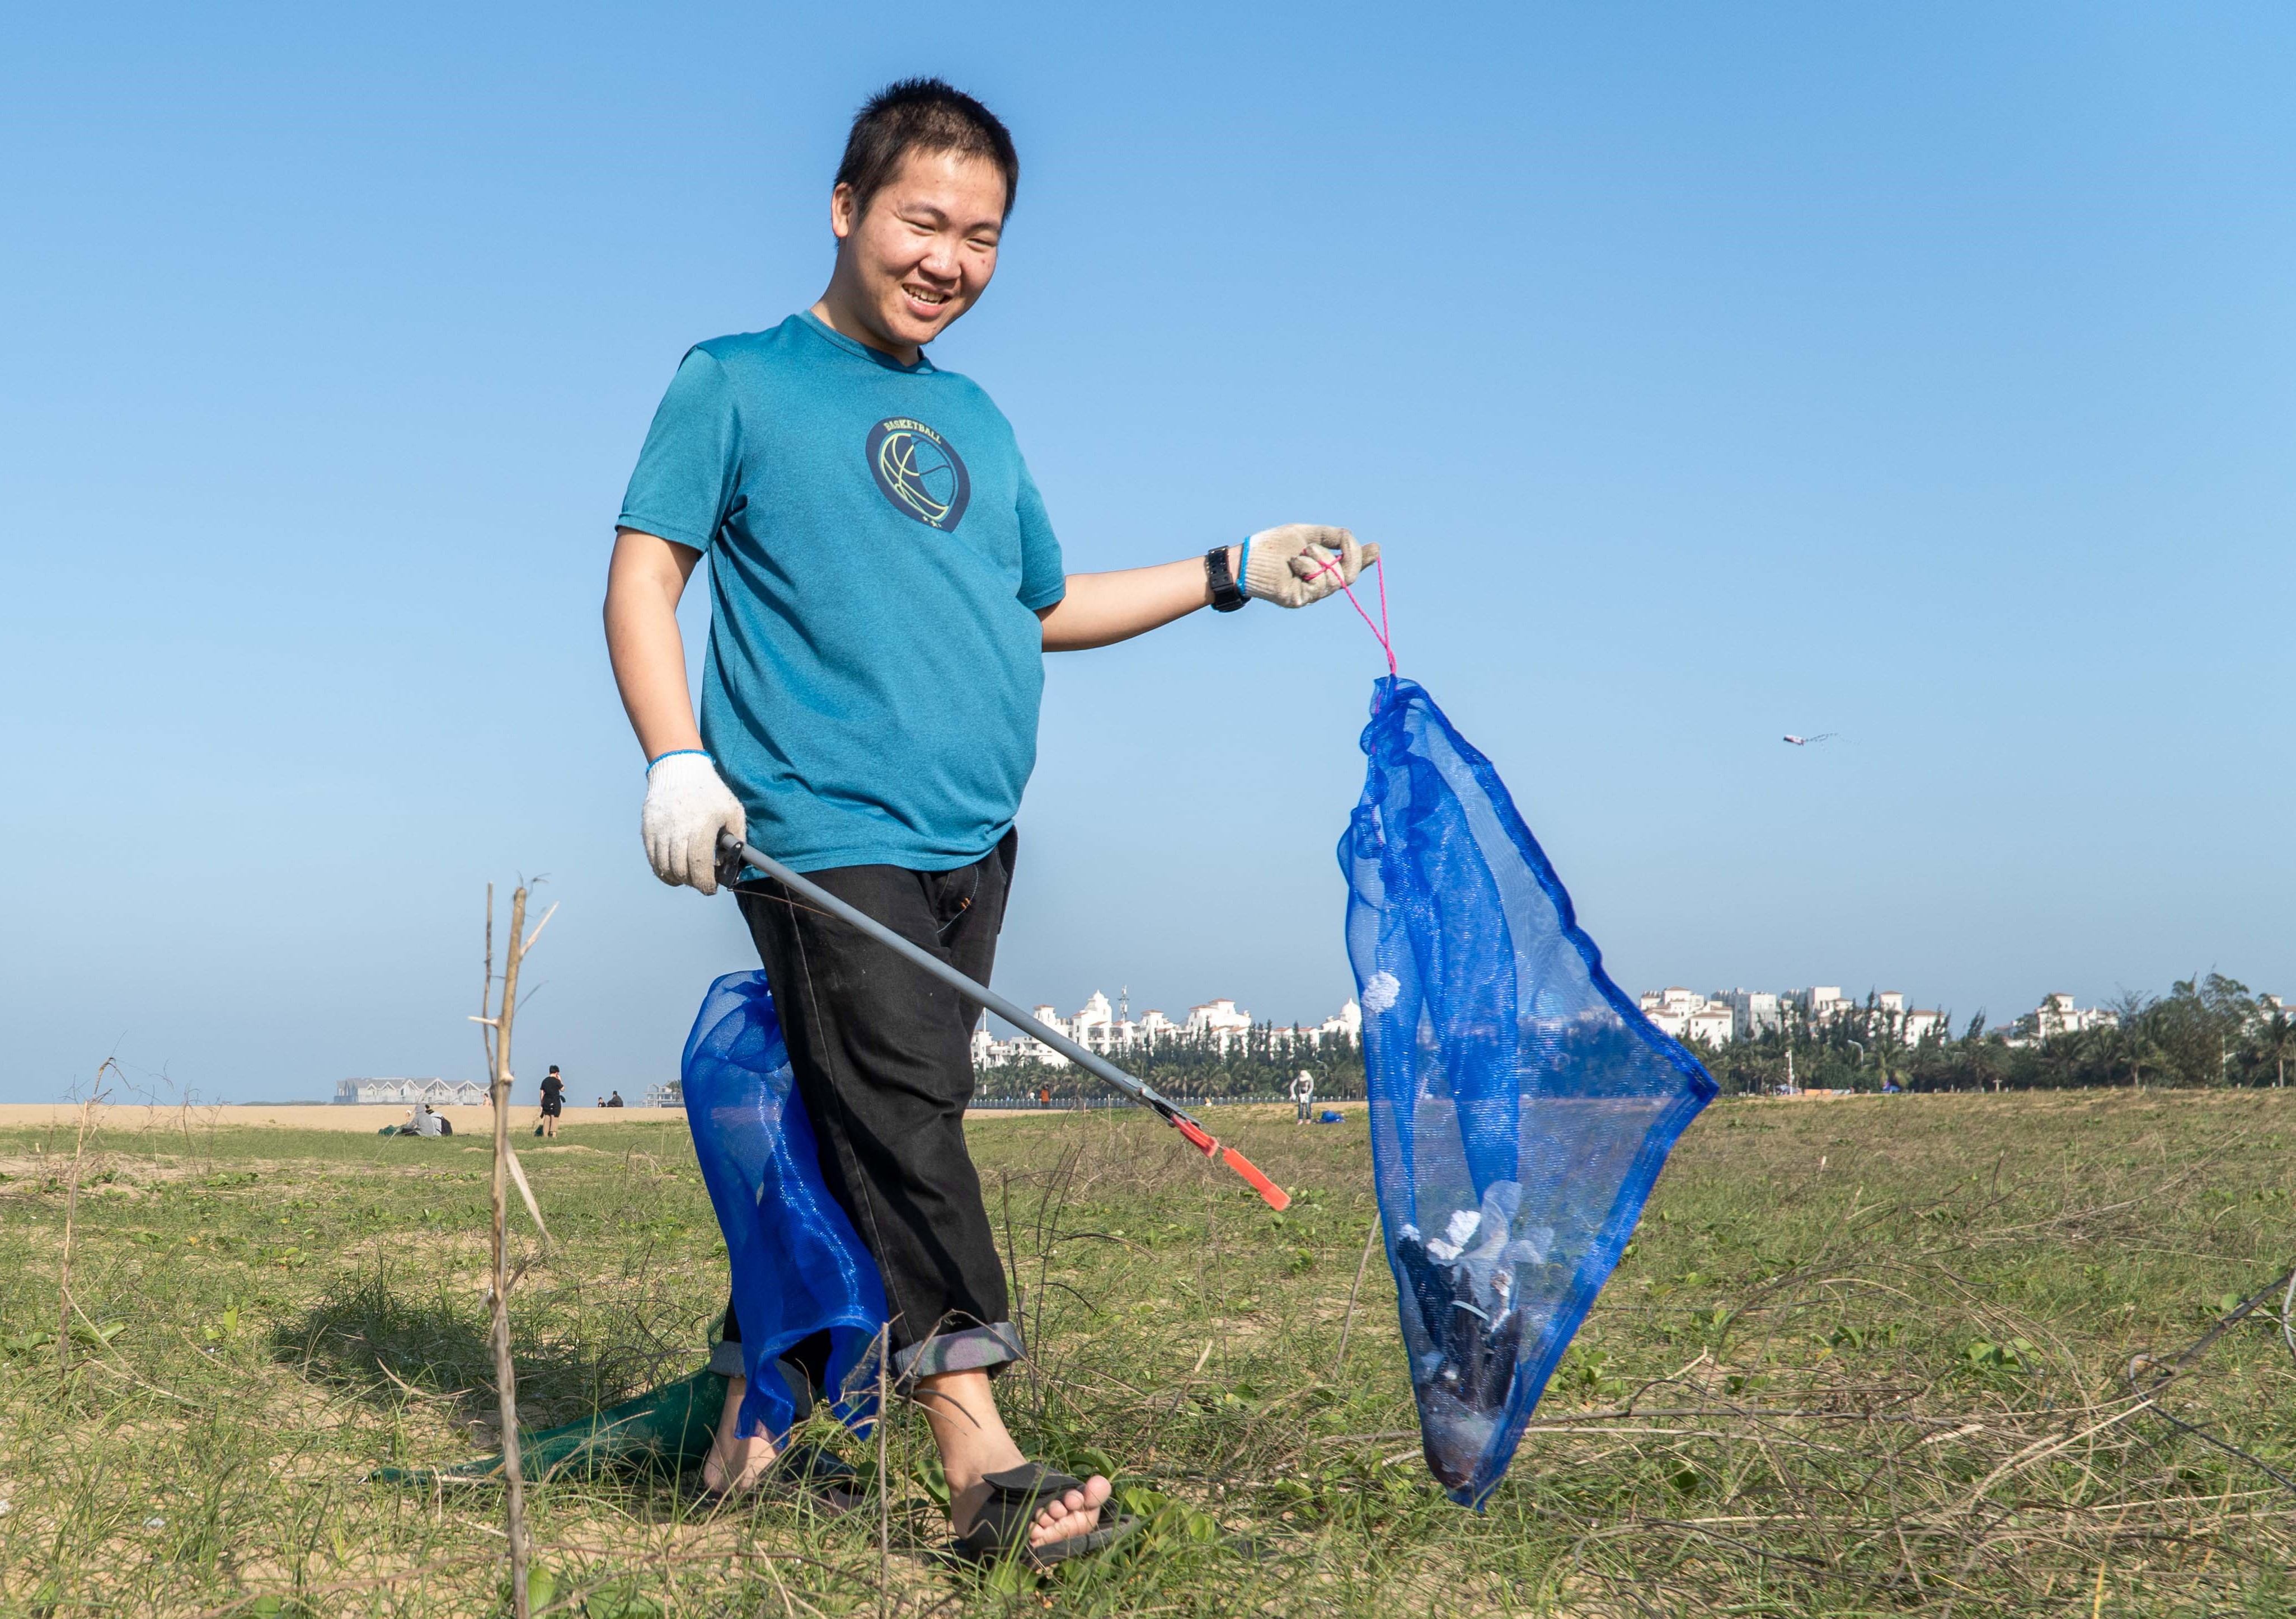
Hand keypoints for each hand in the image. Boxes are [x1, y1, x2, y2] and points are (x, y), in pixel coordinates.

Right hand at [641, 752, 745, 894]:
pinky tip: (672, 871)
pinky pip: (652, 859)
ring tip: (687, 877)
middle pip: (681, 871)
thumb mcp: (733, 810)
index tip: (711, 888)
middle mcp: (678, 830)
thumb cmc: (711, 792)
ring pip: (664, 868)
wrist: (680, 770)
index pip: (699, 867)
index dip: (705, 883)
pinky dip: (662, 870)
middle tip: (700, 882)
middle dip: (693, 882)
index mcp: (702, 827)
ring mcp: (660, 830)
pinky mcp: (648, 829)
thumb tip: (732, 864)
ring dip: (677, 878)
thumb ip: (738, 838)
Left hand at [1241, 525, 1378, 608]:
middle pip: (1349, 576)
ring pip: (1336, 578)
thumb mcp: (1305, 534)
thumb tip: (1353, 538)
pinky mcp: (1301, 599)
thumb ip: (1330, 536)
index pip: (1348, 566)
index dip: (1363, 559)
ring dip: (1322, 558)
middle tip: (1349, 540)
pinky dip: (1309, 567)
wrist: (1246, 559)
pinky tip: (1294, 563)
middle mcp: (1318, 583)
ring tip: (1301, 553)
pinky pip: (1319, 583)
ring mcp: (1310, 593)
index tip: (1376, 548)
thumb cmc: (1271, 547)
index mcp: (1321, 567)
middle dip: (1354, 556)